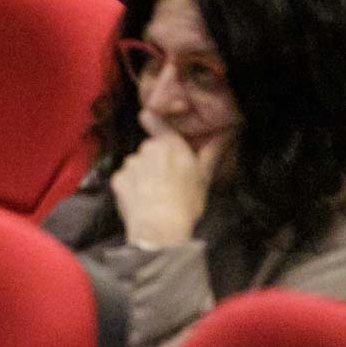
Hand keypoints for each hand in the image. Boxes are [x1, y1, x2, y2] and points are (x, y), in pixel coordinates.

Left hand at [109, 111, 227, 247]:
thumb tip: (227, 134)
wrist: (160, 228)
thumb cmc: (185, 205)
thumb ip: (212, 153)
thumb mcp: (204, 178)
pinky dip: (131, 189)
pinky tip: (142, 202)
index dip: (152, 120)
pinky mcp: (118, 179)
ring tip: (155, 197)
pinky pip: (125, 180)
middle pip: (149, 150)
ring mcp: (131, 163)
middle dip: (154, 162)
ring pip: (136, 165)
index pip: (157, 122)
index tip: (147, 118)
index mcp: (171, 145)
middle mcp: (148, 149)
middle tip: (167, 183)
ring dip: (142, 176)